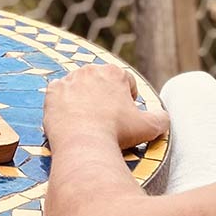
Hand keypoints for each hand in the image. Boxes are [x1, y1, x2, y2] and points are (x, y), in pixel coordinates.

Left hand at [45, 64, 169, 151]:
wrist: (84, 144)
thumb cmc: (117, 134)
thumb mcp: (150, 126)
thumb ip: (161, 118)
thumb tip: (162, 117)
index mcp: (114, 72)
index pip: (126, 80)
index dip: (129, 97)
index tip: (126, 113)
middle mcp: (90, 70)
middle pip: (101, 82)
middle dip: (104, 97)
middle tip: (107, 119)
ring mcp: (69, 80)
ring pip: (79, 88)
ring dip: (83, 100)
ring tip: (88, 121)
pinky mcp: (52, 92)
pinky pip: (58, 96)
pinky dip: (64, 106)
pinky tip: (71, 120)